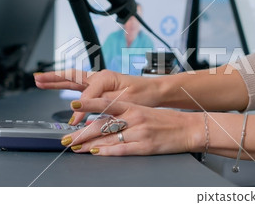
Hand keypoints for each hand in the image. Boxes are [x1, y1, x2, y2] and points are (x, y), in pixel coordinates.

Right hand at [34, 69, 162, 123]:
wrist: (155, 91)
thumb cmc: (143, 94)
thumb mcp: (123, 100)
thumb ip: (101, 103)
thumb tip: (82, 109)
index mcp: (104, 78)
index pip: (84, 96)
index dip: (79, 110)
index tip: (74, 123)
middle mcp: (99, 77)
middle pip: (71, 76)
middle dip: (53, 78)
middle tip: (36, 78)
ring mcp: (99, 81)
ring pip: (73, 79)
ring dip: (57, 79)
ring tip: (41, 80)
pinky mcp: (101, 86)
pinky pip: (80, 85)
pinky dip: (68, 85)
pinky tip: (61, 87)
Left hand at [60, 98, 202, 155]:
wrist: (188, 128)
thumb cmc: (166, 120)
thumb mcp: (144, 110)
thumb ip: (123, 114)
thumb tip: (101, 120)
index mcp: (133, 106)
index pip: (106, 103)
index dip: (89, 104)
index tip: (74, 104)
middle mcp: (134, 118)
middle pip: (102, 125)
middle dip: (81, 132)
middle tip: (66, 138)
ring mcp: (139, 133)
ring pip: (108, 138)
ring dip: (89, 144)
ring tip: (75, 147)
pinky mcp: (145, 147)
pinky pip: (122, 150)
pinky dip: (107, 151)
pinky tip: (96, 152)